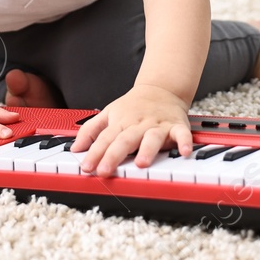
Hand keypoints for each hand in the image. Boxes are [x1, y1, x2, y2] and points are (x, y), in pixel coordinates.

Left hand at [71, 84, 193, 176]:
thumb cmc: (133, 106)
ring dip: (147, 150)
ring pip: (152, 138)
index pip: (105, 139)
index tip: (86, 167)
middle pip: (124, 140)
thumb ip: (90, 130)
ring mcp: (158, 126)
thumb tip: (75, 148)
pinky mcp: (176, 126)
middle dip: (114, 155)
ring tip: (142, 163)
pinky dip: (184, 142)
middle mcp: (138, 125)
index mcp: (121, 122)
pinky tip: (184, 152)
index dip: (95, 153)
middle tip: (105, 170)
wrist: (161, 88)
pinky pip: (182, 134)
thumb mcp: (108, 113)